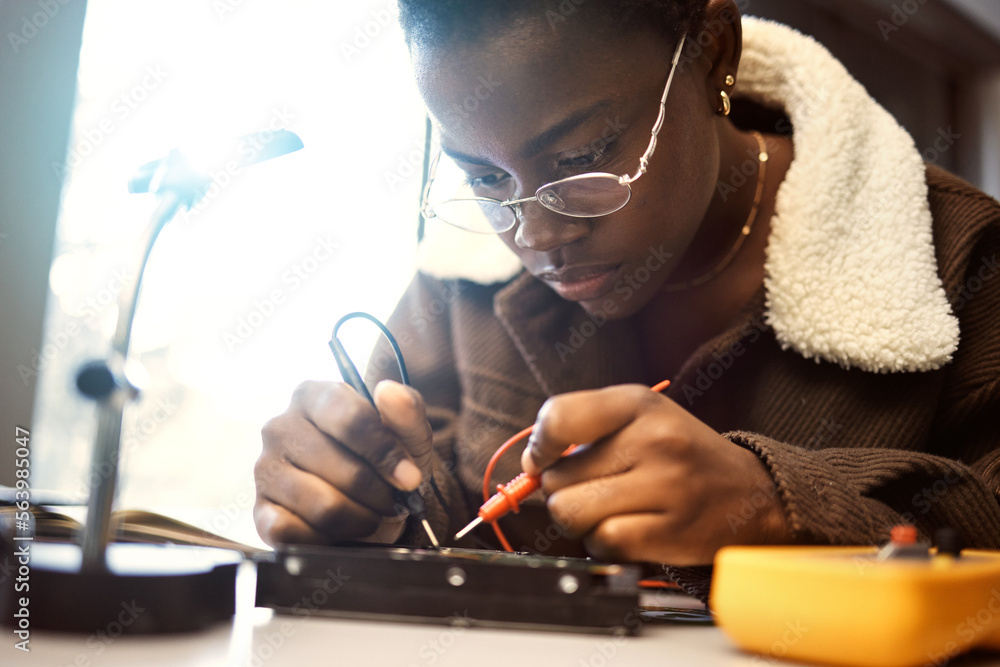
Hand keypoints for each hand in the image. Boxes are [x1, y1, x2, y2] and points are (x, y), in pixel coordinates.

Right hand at [254, 379, 432, 546]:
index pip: (351, 419)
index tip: (410, 477)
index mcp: (312, 397)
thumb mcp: (406, 434)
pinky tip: (338, 529)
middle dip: (379, 494)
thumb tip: (389, 391)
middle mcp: (280, 428)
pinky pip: (296, 534)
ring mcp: (265, 470)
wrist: (366, 502)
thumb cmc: (383, 461)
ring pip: (325, 507)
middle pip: (344, 470)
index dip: (385, 452)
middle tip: (392, 501)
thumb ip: (405, 411)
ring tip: (370, 515)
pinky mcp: (260, 512)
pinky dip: (328, 539)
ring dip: (360, 519)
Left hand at [521, 384, 787, 564]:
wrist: (754, 495)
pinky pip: (601, 542)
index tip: (542, 460)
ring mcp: (664, 486)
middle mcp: (653, 439)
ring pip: (571, 513)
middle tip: (597, 488)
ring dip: (579, 519)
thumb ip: (583, 428)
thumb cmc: (682, 455)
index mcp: (639, 403)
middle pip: (557, 478)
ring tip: (610, 508)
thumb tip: (530, 465)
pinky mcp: (669, 531)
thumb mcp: (641, 418)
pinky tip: (631, 528)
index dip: (539, 447)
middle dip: (564, 489)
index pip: (559, 417)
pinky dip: (604, 542)